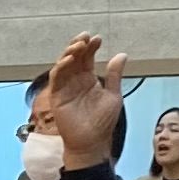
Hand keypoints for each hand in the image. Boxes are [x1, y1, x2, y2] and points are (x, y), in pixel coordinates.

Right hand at [40, 33, 125, 173]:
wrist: (91, 142)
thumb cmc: (102, 122)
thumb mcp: (113, 96)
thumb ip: (115, 75)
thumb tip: (122, 55)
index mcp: (89, 79)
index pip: (88, 58)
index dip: (91, 47)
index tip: (98, 39)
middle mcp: (75, 80)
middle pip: (74, 57)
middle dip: (79, 45)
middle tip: (86, 36)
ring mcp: (65, 87)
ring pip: (63, 64)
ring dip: (69, 52)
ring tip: (79, 45)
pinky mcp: (57, 95)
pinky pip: (56, 78)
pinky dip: (61, 67)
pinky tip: (68, 60)